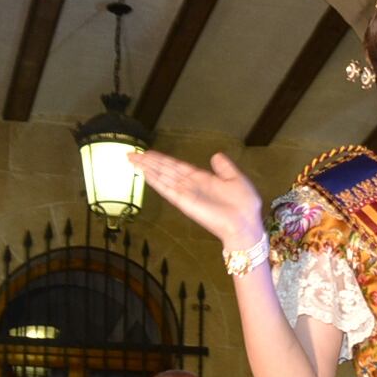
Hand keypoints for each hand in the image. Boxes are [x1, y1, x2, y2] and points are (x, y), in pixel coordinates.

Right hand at [129, 150, 263, 251]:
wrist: (245, 223)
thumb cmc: (244, 204)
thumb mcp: (236, 179)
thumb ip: (224, 168)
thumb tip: (215, 155)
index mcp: (202, 179)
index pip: (177, 166)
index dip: (162, 159)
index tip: (148, 153)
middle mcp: (190, 185)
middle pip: (165, 170)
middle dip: (149, 162)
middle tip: (131, 154)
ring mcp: (185, 194)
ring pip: (162, 177)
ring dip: (147, 168)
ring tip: (132, 159)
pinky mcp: (184, 202)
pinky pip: (166, 189)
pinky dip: (155, 181)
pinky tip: (144, 173)